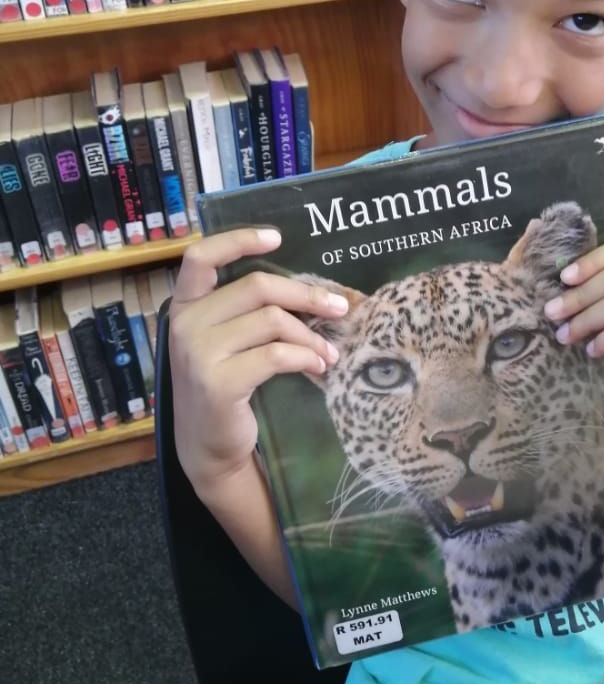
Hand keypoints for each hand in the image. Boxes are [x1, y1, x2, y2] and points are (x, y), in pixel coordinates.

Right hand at [168, 227, 348, 491]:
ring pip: (272, 321)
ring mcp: (197, 353)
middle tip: (339, 308)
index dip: (239, 240)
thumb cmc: (225, 385)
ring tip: (329, 353)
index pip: (201, 257)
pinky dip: (305, 358)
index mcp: (183, 306)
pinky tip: (317, 367)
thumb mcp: (226, 342)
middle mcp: (184, 324)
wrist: (209, 445)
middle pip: (257, 287)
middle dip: (306, 295)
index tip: (277, 238)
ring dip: (311, 336)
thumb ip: (247, 312)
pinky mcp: (218, 382)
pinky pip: (276, 355)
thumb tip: (311, 292)